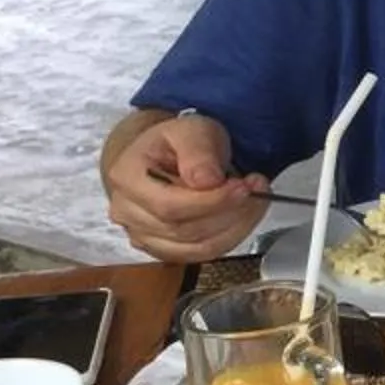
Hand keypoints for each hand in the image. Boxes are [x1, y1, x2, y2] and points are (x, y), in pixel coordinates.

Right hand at [104, 112, 267, 261]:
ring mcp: (141, 235)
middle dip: (229, 213)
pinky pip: (200, 254)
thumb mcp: (191, 129)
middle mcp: (127, 211)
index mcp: (126, 177)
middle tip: (257, 190)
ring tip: (255, 201)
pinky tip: (242, 217)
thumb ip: (198, 151)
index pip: (169, 205)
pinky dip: (229, 238)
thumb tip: (208, 180)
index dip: (212, 202)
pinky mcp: (162, 249)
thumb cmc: (176, 142)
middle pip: (183, 230)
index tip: (244, 188)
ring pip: (196, 248)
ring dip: (235, 228)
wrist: (167, 156)